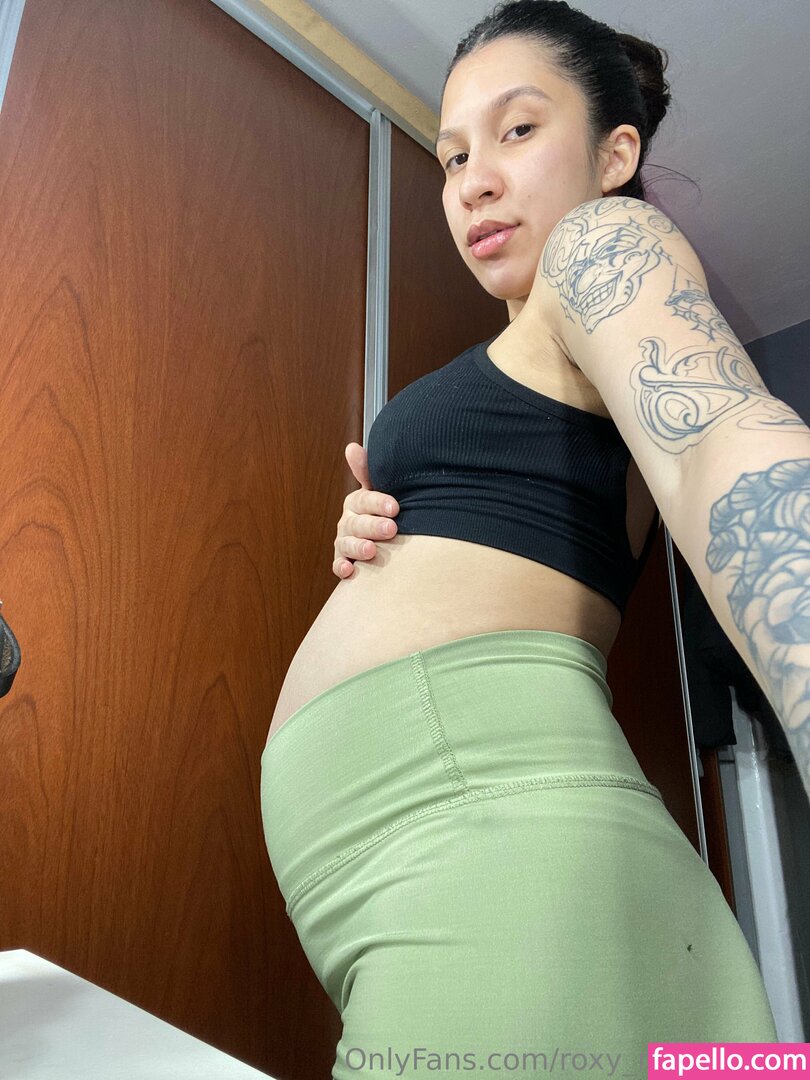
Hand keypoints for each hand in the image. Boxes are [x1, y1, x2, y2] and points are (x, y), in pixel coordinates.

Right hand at [333, 443, 398, 578]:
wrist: (385, 538)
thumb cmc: (384, 511)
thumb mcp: (379, 490)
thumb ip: (366, 471)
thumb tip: (351, 447)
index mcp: (357, 502)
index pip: (365, 500)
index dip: (378, 503)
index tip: (394, 507)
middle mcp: (348, 521)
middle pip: (357, 523)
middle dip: (373, 526)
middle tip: (391, 529)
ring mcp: (345, 542)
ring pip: (347, 543)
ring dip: (358, 547)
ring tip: (372, 550)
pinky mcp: (344, 561)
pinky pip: (339, 564)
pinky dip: (341, 567)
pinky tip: (349, 570)